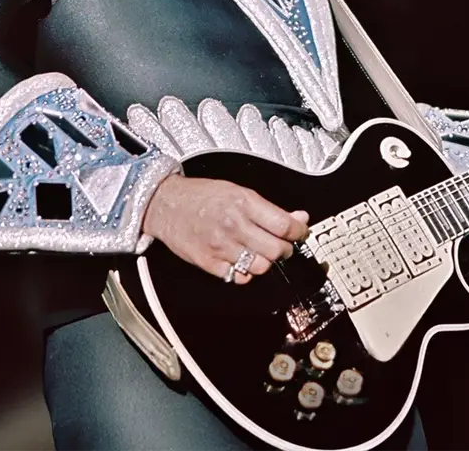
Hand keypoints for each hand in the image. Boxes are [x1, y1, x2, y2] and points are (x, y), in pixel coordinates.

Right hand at [142, 174, 308, 283]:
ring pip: (261, 267)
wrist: (166, 204)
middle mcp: (234, 225)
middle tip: (282, 244)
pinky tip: (241, 259)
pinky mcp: (209, 263)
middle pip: (276, 250)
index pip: (283, 225)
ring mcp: (221, 246)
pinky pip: (239, 277)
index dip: (299, 232)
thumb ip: (268, 208)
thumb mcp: (238, 191)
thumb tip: (298, 218)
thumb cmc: (201, 195)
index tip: (301, 233)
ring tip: (259, 251)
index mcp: (243, 203)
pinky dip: (244, 272)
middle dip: (285, 249)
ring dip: (265, 261)